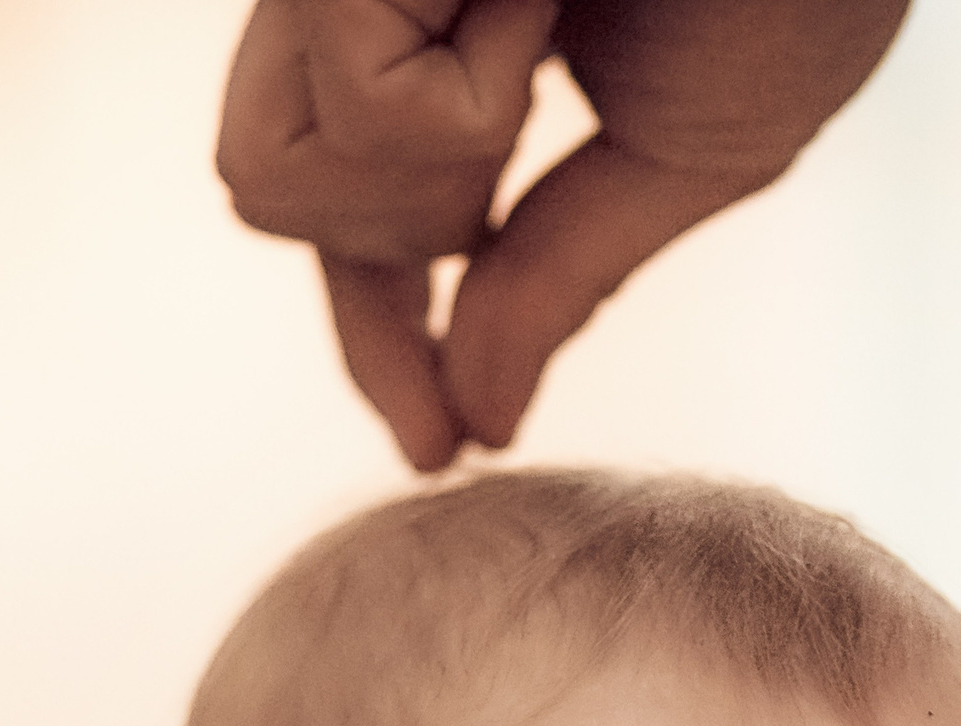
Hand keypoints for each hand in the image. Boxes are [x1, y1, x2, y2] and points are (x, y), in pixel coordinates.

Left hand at [218, 0, 911, 469]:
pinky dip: (468, 102)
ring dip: (428, 166)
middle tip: (518, 114)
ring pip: (272, 174)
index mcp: (451, 36)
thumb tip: (481, 423)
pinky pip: (361, 114)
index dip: (380, 332)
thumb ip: (562, 277)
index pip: (366, 213)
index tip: (436, 446)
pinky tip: (537, 3)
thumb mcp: (688, 158)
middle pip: (272, 195)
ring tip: (540, 30)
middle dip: (400, 229)